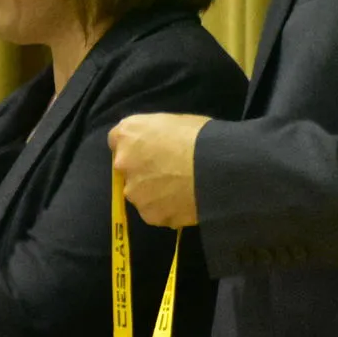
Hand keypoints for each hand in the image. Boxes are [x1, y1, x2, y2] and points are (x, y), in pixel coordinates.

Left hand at [107, 113, 209, 227]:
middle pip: (128, 170)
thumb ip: (150, 135)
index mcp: (127, 134)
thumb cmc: (200, 136)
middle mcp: (123, 163)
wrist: (219, 167)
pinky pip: (156, 213)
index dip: (136, 147)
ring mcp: (135, 191)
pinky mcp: (150, 214)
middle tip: (170, 172)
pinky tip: (185, 203)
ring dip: (154, 193)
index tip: (151, 151)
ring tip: (181, 190)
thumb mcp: (170, 122)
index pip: (118, 141)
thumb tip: (151, 145)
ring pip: (141, 194)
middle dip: (143, 171)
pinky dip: (167, 210)